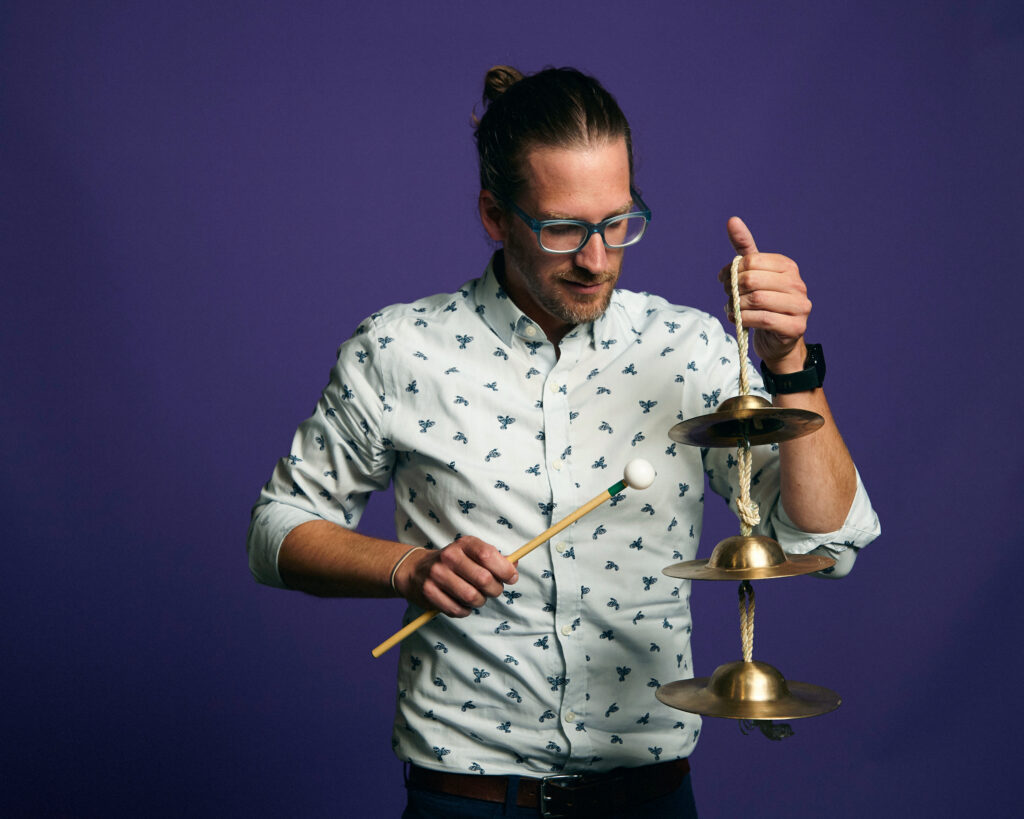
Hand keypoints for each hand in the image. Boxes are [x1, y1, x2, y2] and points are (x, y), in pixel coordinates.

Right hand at [393, 536, 517, 616]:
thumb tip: (514, 567)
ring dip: (480, 601)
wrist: (416, 569)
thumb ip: (494, 559)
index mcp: (463, 543)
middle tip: (493, 590)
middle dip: (495, 589)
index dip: (504, 569)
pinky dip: (465, 611)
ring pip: (472, 597)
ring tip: (477, 597)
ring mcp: (437, 574)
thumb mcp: (472, 553)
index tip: (511, 578)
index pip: (488, 555)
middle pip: (483, 579)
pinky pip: (457, 610)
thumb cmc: (453, 563)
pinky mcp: (429, 592)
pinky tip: (463, 604)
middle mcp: (449, 556)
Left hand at [719, 217, 810, 370]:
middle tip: (728, 297)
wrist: (777, 340)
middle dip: (732, 290)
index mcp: (787, 267)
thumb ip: (744, 249)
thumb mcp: (752, 275)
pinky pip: (763, 319)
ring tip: (734, 310)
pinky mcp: (796, 327)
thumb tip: (732, 220)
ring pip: (756, 300)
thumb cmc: (762, 304)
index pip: (751, 261)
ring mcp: (800, 306)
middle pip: (752, 280)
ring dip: (737, 307)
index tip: (723, 280)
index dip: (731, 271)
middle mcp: (797, 284)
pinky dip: (745, 320)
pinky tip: (738, 320)